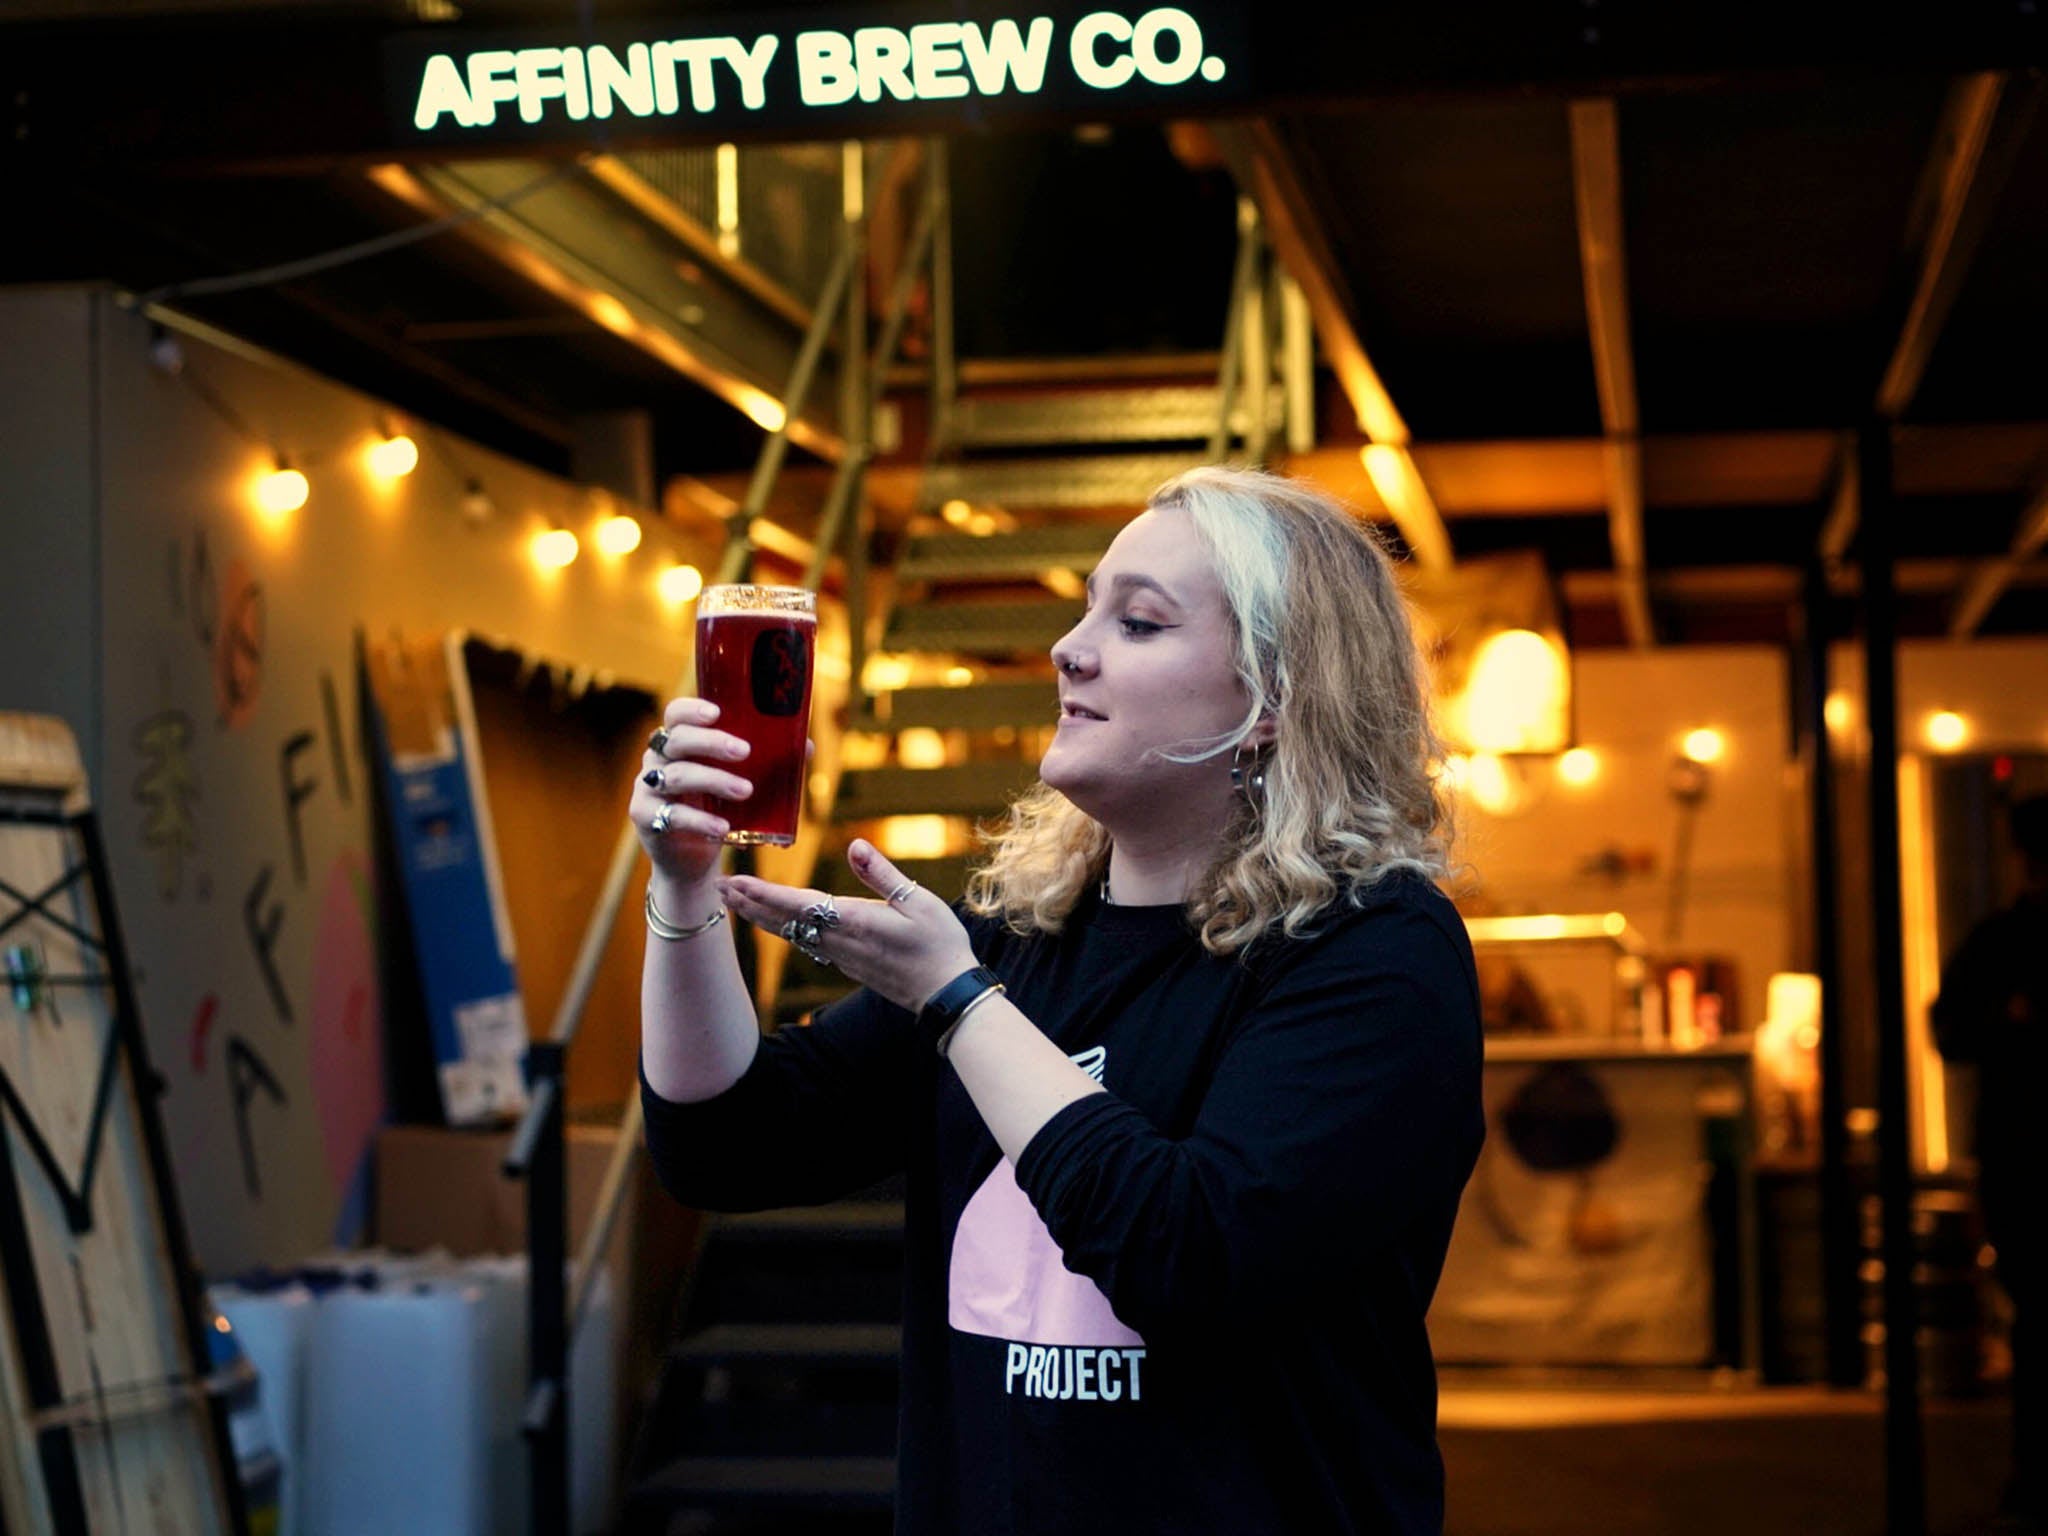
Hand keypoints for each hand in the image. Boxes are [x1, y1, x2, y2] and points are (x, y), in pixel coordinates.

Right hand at [632, 697, 766, 886]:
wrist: (690, 860)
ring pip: (676, 776)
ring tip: (746, 791)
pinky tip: (723, 829)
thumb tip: (806, 746)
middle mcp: (658, 760)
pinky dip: (700, 821)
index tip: (717, 713)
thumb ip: (767, 762)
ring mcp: (648, 788)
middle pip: (677, 741)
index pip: (676, 714)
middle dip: (712, 743)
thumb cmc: (716, 809)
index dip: (692, 710)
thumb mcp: (739, 781)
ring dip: (714, 780)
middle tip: (745, 752)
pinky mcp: (646, 817)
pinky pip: (672, 816)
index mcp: (679, 742)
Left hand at [718, 840, 978, 1014]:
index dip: (763, 893)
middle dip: (748, 904)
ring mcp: (841, 957)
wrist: (947, 994)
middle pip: (782, 921)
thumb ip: (882, 874)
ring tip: (735, 902)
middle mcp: (839, 941)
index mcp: (854, 922)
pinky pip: (805, 943)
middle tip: (717, 887)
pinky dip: (783, 929)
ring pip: (790, 934)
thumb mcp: (919, 901)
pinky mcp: (847, 964)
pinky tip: (776, 924)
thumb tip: (854, 845)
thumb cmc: (939, 945)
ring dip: (760, 917)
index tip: (735, 882)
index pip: (797, 904)